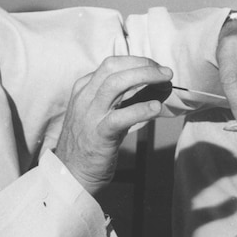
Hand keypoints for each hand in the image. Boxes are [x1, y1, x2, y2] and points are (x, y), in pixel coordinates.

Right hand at [55, 56, 171, 186]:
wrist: (71, 174)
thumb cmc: (91, 143)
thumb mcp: (98, 114)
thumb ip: (118, 99)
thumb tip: (150, 87)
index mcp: (83, 89)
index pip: (111, 64)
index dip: (136, 61)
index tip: (155, 67)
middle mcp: (84, 98)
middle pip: (113, 67)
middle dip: (142, 64)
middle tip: (165, 71)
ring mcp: (90, 115)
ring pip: (115, 84)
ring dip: (145, 77)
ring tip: (165, 80)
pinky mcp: (99, 134)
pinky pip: (121, 116)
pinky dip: (141, 109)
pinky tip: (155, 107)